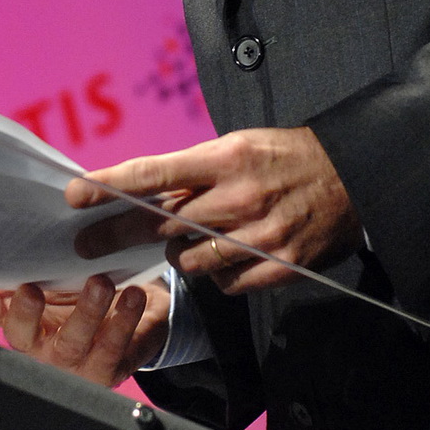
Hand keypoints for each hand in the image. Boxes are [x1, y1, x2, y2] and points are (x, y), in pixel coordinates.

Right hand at [0, 273, 170, 387]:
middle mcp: (40, 345)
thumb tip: (19, 234)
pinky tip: (133, 295)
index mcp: (21, 318)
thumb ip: (37, 262)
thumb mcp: (60, 274)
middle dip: (24, 315)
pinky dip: (124, 321)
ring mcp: (72, 362)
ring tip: (101, 283)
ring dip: (86, 312)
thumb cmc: (88, 287)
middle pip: (21, 337)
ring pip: (72, 343)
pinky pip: (112, 349)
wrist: (138, 306)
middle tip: (31, 290)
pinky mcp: (106, 370)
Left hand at [65, 126, 361, 293]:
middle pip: (160, 225)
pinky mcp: (278, 266)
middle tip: (86, 245)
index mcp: (226, 159)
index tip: (75, 196)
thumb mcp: (239, 146)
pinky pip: (225, 283)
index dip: (109, 186)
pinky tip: (228, 257)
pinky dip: (218, 274)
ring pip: (189, 259)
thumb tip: (143, 192)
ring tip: (191, 239)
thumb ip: (194, 171)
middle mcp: (239, 197)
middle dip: (117, 234)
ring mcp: (259, 235)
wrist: (354, 177)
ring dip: (179, 253)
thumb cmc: (287, 157)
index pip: (154, 174)